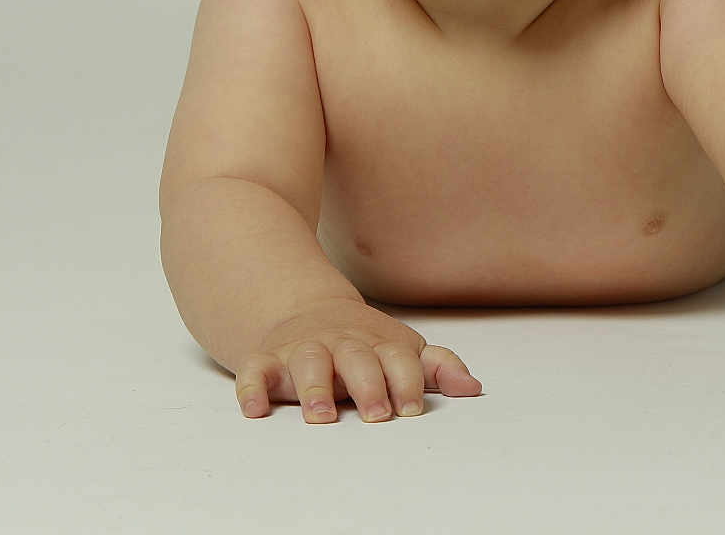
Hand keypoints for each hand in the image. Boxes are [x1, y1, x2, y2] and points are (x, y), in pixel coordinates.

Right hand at [235, 297, 482, 423]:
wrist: (304, 309)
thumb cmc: (362, 343)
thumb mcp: (400, 349)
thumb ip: (436, 368)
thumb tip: (472, 388)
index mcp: (377, 344)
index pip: (398, 358)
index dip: (407, 381)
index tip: (412, 409)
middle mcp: (341, 345)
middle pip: (357, 359)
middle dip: (368, 385)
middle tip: (378, 414)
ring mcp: (303, 350)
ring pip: (308, 361)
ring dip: (314, 387)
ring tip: (321, 417)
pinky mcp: (267, 361)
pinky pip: (254, 371)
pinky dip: (251, 388)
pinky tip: (256, 410)